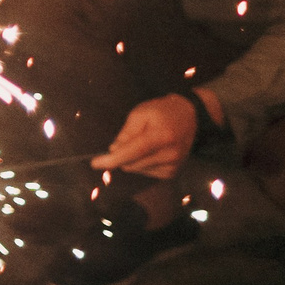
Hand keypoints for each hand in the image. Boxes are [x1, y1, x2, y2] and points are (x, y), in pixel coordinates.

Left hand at [95, 90, 215, 178]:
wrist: (189, 116)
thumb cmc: (161, 111)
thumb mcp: (140, 113)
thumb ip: (126, 133)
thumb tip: (113, 151)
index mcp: (161, 137)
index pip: (132, 153)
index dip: (112, 160)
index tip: (95, 163)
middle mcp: (169, 155)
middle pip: (131, 163)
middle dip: (121, 155)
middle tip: (129, 138)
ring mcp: (173, 166)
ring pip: (136, 169)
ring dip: (132, 159)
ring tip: (145, 141)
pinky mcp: (172, 172)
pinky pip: (145, 172)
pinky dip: (141, 163)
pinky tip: (151, 150)